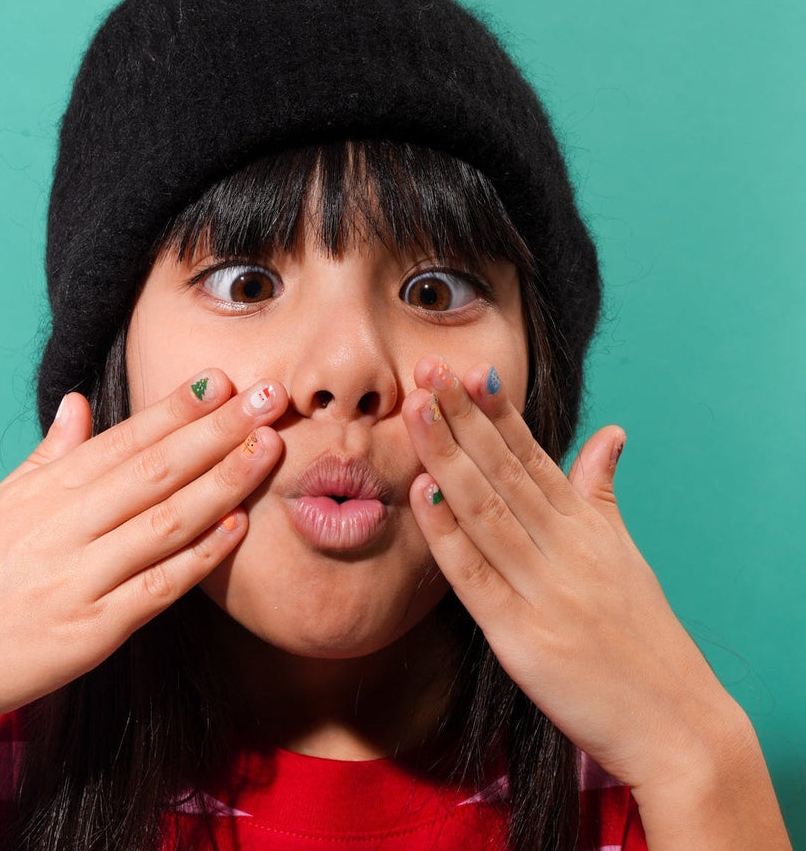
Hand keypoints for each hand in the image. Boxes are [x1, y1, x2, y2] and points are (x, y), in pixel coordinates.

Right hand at [0, 370, 286, 743]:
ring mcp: (78, 579)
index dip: (177, 408)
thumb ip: (45, 459)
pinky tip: (235, 529)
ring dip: (222, 482)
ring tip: (268, 450)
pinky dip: (198, 558)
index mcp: (41, 494)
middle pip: (155, 469)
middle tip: (269, 399)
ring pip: (165, 520)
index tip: (223, 380)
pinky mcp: (90, 632)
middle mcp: (62, 528)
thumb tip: (78, 406)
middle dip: (218, 431)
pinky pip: (155, 589)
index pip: (123, 440)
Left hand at [401, 355, 735, 791]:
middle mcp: (565, 548)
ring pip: (486, 510)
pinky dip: (447, 534)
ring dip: (448, 458)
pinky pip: (475, 576)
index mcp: (586, 526)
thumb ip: (602, 492)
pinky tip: (421, 495)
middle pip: (504, 470)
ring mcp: (543, 590)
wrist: (677, 725)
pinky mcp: (521, 636)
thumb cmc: (643, 634)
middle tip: (430, 369)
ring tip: (418, 411)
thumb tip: (610, 434)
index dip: (499, 412)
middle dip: (463, 417)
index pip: (535, 455)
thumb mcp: (625, 553)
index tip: (470, 370)